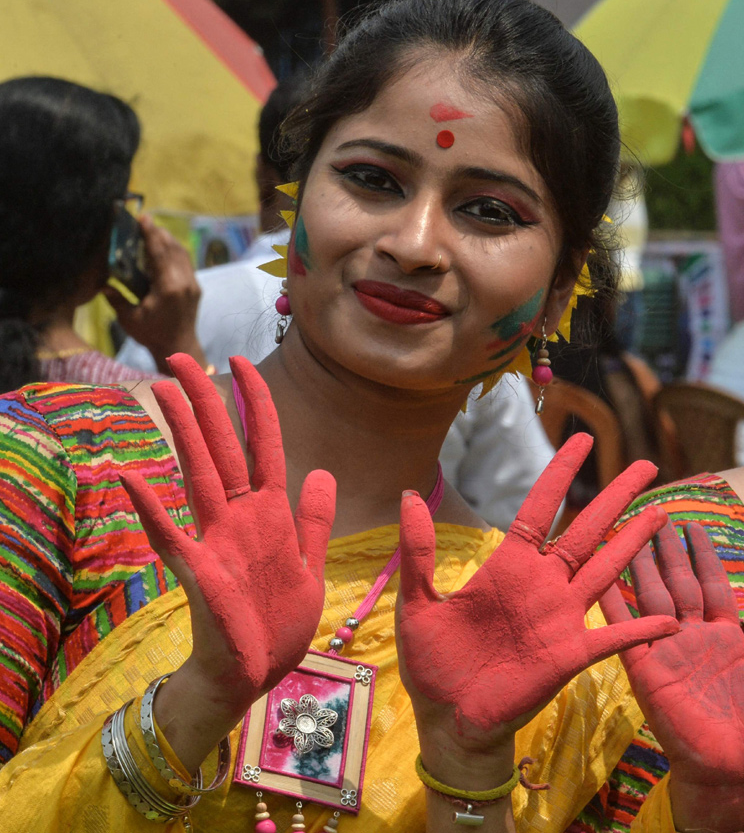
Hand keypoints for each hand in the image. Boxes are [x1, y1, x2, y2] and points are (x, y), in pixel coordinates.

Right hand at [106, 216, 205, 368]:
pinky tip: (164, 248)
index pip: (159, 253)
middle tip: (144, 220)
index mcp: (168, 287)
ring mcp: (193, 284)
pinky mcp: (195, 287)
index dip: (150, 233)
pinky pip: (186, 263)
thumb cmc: (151, 335)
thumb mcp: (128, 318)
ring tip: (153, 230)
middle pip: (172, 248)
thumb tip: (103, 283)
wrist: (179, 348)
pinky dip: (175, 252)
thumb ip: (116, 298)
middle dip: (158, 232)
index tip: (143, 217)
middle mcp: (184, 282)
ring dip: (168, 240)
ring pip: (182, 254)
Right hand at [121, 355, 334, 716]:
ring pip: (198, 474)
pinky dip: (151, 508)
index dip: (256, 404)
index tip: (243, 362)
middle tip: (178, 358)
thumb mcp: (311, 565)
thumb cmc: (279, 622)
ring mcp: (216, 541)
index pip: (264, 445)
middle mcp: (240, 518)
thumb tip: (321, 472)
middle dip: (206, 401)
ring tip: (164, 391)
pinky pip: (170, 535)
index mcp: (270, 513)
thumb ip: (314, 520)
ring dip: (183, 433)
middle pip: (222, 448)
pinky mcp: (198, 572)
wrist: (253, 675)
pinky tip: (132, 477)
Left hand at [396, 434, 680, 762]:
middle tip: (646, 464)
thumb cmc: (434, 663)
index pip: (540, 508)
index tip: (582, 439)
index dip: (561, 473)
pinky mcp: (570, 653)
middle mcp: (543, 584)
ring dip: (634, 542)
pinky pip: (614, 637)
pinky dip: (642, 628)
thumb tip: (409, 494)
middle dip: (615, 495)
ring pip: (607, 568)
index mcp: (509, 566)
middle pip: (587, 528)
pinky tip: (672, 621)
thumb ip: (420, 552)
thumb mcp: (418, 603)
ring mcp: (561, 617)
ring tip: (663, 513)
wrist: (448, 718)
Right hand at [599, 522, 743, 827]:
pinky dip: (614, 607)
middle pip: (678, 583)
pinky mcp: (648, 672)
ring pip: (652, 599)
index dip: (702, 556)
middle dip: (666, 550)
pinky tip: (603, 579)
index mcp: (727, 639)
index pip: (712, 586)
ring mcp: (669, 653)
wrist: (738, 775)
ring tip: (627, 533)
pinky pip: (628, 634)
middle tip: (654, 515)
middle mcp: (694, 640)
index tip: (692, 525)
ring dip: (640, 567)